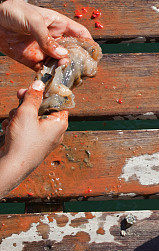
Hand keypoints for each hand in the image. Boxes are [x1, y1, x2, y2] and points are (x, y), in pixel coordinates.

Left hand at [0, 0, 92, 69]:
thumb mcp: (33, 21)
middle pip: (72, 52)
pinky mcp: (30, 59)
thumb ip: (47, 39)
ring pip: (58, 64)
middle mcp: (53, 38)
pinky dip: (47, 77)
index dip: (89, 44)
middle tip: (80, 72)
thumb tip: (63, 55)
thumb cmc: (13, 10)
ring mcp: (42, 49)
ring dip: (62, 71)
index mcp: (59, 25)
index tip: (94, 56)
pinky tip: (51, 80)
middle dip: (77, 62)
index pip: (80, 34)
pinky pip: (43, 70)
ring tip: (66, 78)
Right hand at [0, 81, 67, 196]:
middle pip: (43, 108)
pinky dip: (16, 125)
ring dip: (19, 114)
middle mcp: (54, 131)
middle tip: (19, 97)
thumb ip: (33, 97)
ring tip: (12, 119)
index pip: (59, 101)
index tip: (36, 86)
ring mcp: (43, 138)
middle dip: (28, 103)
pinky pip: (26, 128)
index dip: (46, 92)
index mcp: (59, 123)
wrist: (11, 167)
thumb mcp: (27, 114)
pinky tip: (7, 127)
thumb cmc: (23, 142)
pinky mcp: (32, 143)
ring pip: (32, 117)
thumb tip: (39, 83)